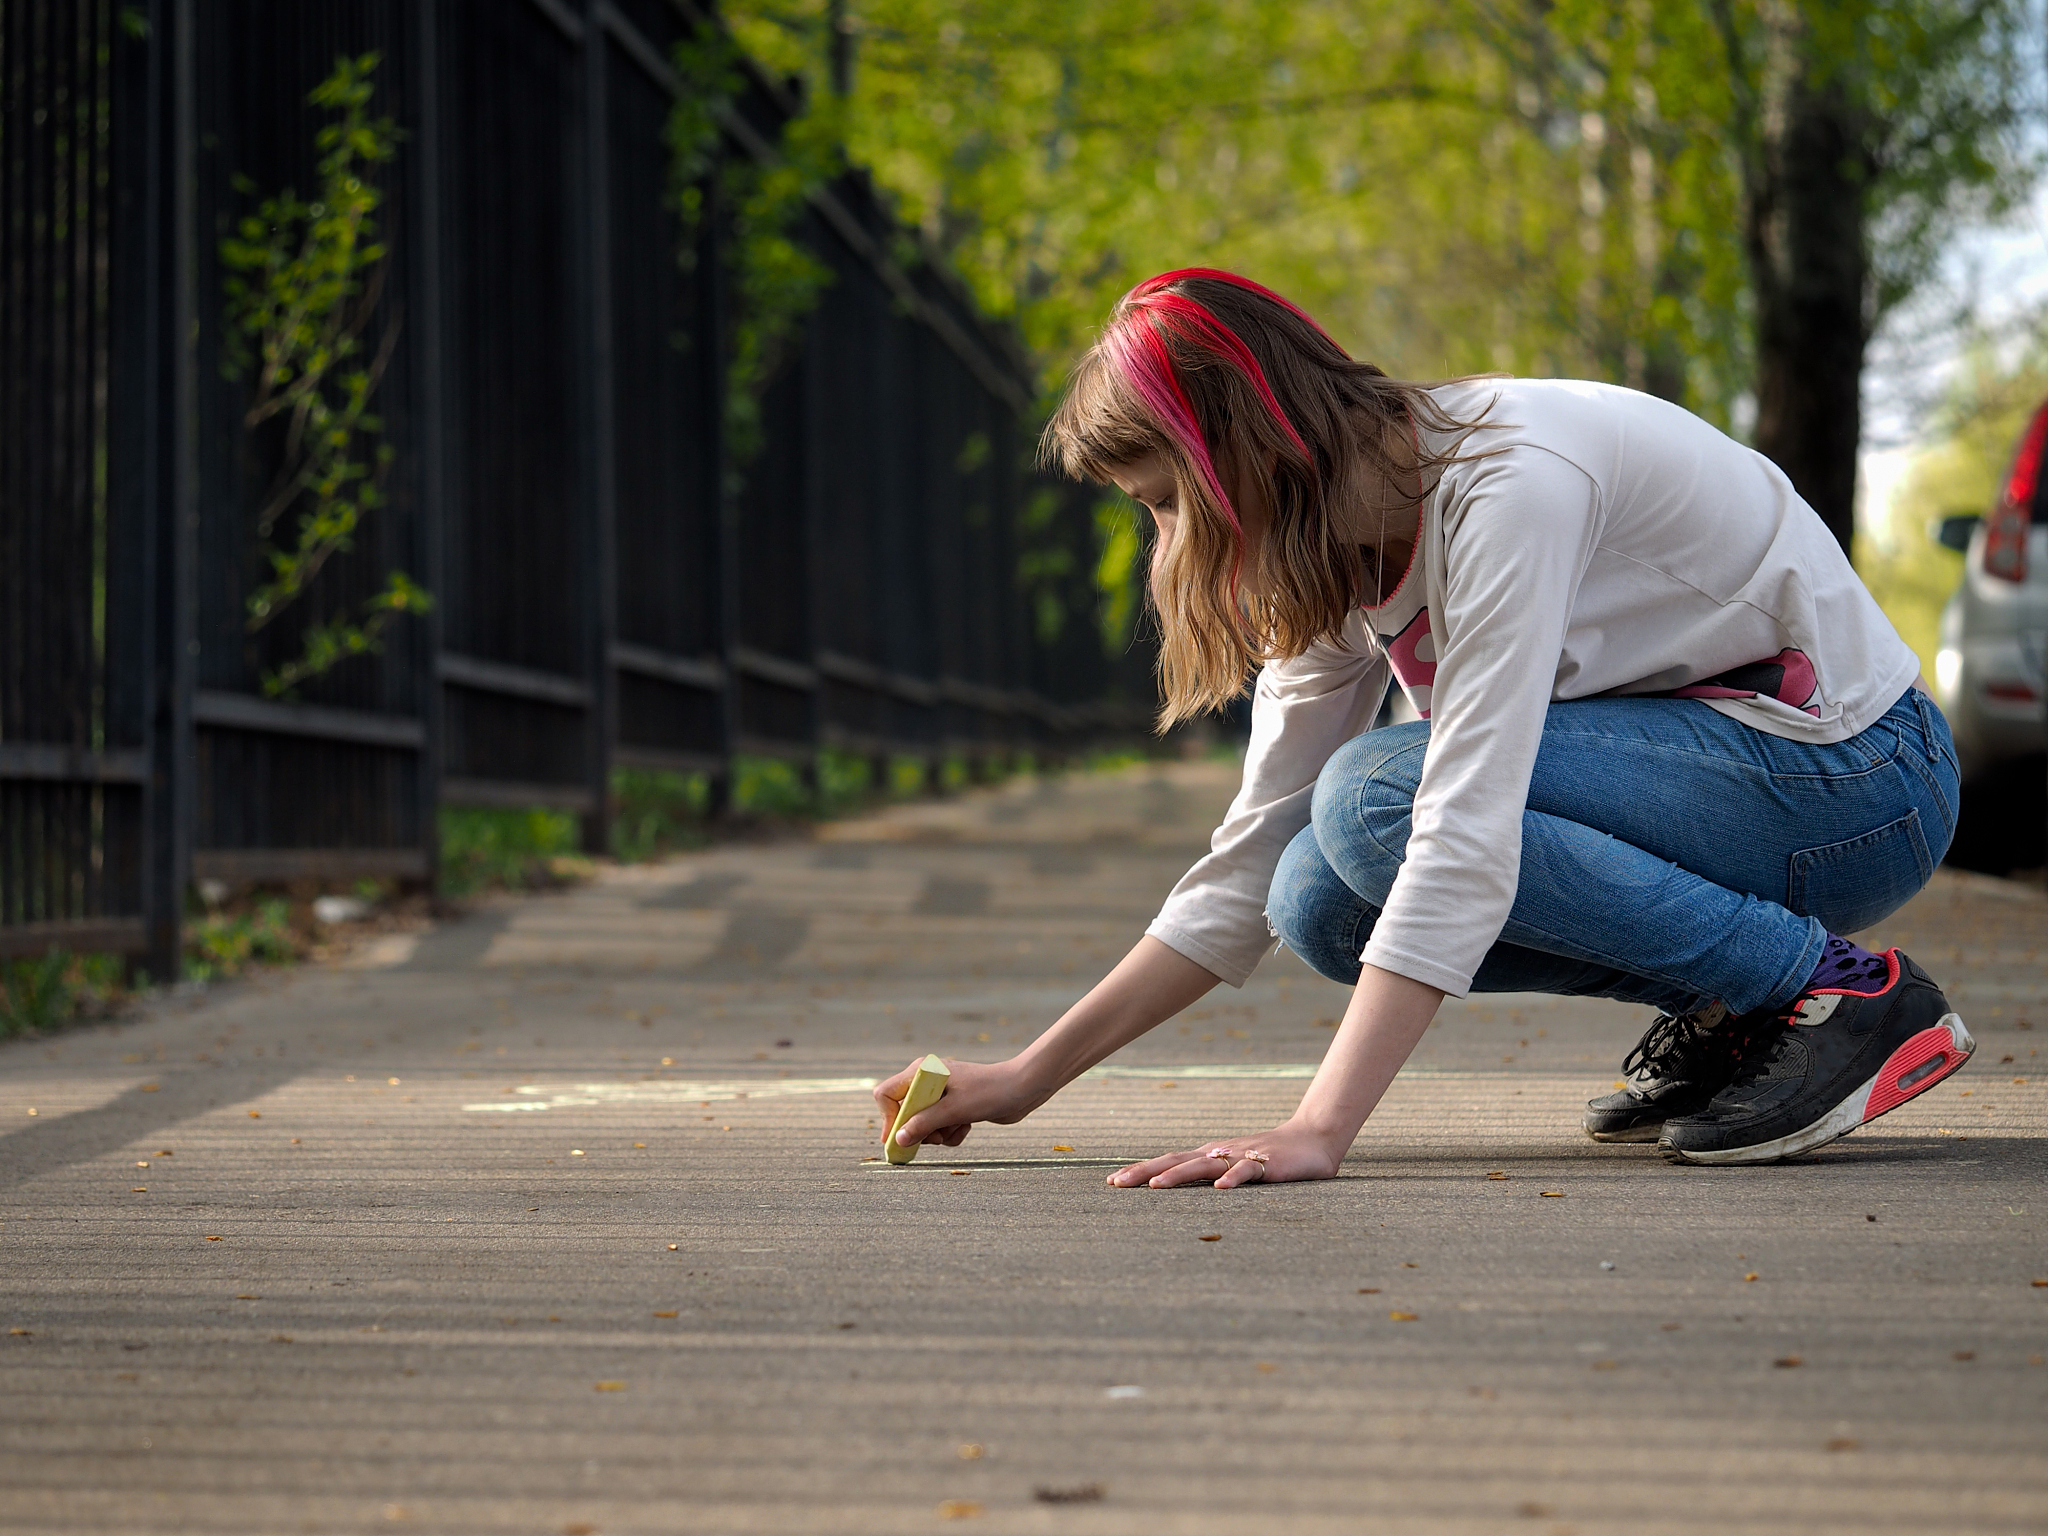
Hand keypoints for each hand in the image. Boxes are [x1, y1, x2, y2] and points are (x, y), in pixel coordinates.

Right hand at [873, 1056, 1043, 1151]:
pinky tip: (967, 1126)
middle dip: (920, 1130)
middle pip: (904, 1113)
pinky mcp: (954, 1105)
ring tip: (957, 1127)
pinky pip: (940, 1127)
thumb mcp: (953, 1111)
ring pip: (923, 1124)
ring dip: (939, 1133)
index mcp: (922, 1072)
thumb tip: (898, 1140)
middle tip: (937, 1137)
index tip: (897, 1139)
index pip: (886, 1094)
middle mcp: (927, 1080)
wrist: (1023, 1088)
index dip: (888, 1118)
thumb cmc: (988, 1092)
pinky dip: (951, 1132)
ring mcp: (941, 1093)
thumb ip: (923, 1124)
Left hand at [1107, 1120, 1343, 1188]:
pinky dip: (1232, 1179)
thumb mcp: (1235, 1168)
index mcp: (1209, 1156)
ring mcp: (1240, 1157)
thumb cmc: (1272, 1158)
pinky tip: (1220, 1189)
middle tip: (1116, 1184)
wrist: (1313, 1139)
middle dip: (1145, 1172)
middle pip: (1176, 1161)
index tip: (1112, 1182)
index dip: (1141, 1170)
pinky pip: (1246, 1172)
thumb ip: (1214, 1178)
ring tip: (1154, 1187)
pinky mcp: (1265, 1164)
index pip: (1168, 1162)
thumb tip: (1186, 1192)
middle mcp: (1218, 1153)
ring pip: (1203, 1165)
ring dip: (1178, 1175)